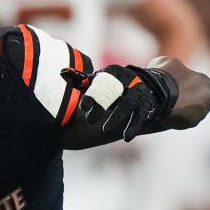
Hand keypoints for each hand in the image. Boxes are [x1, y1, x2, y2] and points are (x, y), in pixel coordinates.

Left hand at [63, 63, 177, 141]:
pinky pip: (141, 116)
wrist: (147, 84)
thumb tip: (63, 72)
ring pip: (128, 105)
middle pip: (113, 93)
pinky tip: (126, 137)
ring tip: (106, 130)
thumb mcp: (99, 80)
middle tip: (89, 121)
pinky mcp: (147, 104)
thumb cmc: (115, 84)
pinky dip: (134, 127)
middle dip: (102, 106)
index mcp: (114, 72)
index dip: (92, 94)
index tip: (83, 107)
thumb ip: (82, 80)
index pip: (101, 81)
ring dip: (117, 117)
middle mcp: (128, 80)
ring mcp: (138, 92)